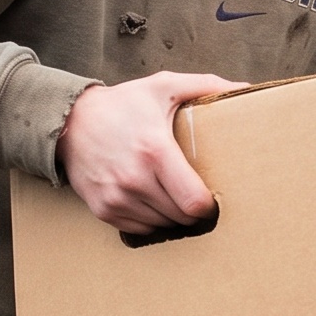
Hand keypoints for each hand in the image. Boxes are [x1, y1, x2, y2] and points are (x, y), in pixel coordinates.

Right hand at [55, 71, 236, 232]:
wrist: (70, 121)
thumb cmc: (123, 104)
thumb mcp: (164, 87)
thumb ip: (207, 86)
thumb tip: (245, 89)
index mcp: (155, 151)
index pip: (194, 202)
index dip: (209, 204)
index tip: (213, 194)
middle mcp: (134, 179)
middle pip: (181, 217)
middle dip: (192, 209)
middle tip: (194, 192)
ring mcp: (117, 197)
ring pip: (162, 225)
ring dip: (172, 214)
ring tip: (171, 193)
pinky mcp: (104, 210)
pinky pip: (141, 229)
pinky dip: (150, 219)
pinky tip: (150, 199)